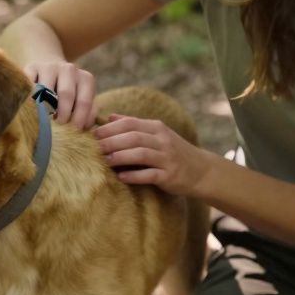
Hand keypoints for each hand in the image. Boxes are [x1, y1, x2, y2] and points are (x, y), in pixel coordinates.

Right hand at [24, 61, 97, 128]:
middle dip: (62, 114)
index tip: (72, 131)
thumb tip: (84, 128)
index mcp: (85, 79)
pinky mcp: (32, 67)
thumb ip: (87, 114)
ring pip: (46, 89)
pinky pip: (29, 84)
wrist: (50, 74)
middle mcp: (69, 69)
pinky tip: (30, 108)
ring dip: (44, 107)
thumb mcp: (81, 102)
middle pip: (66, 94)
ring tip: (44, 120)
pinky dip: (29, 98)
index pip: (84, 102)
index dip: (78, 119)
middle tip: (58, 127)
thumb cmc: (68, 96)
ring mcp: (49, 66)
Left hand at [94, 114, 210, 196]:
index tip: (93, 134)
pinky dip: (134, 175)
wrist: (200, 170)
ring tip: (106, 160)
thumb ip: (134, 125)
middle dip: (112, 141)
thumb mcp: (156, 134)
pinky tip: (121, 177)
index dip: (110, 128)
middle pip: (133, 137)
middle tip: (95, 148)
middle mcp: (162, 140)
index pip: (130, 123)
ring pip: (141, 154)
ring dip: (121, 157)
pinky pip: (149, 175)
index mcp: (157, 128)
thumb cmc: (172, 151)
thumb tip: (109, 117)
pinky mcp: (169, 176)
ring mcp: (167, 158)